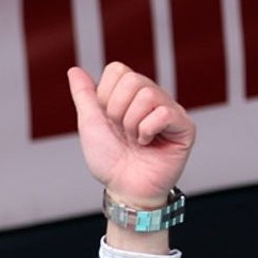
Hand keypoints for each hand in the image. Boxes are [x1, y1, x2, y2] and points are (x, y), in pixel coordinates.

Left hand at [67, 62, 194, 208]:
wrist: (123, 187)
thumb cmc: (108, 160)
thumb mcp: (89, 124)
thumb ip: (84, 95)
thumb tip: (74, 70)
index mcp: (130, 94)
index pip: (118, 69)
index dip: (105, 96)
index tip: (107, 119)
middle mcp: (152, 98)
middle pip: (132, 80)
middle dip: (117, 111)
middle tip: (122, 132)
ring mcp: (169, 110)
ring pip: (147, 95)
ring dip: (132, 124)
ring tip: (135, 140)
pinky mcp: (184, 126)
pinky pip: (163, 113)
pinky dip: (147, 131)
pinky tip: (148, 144)